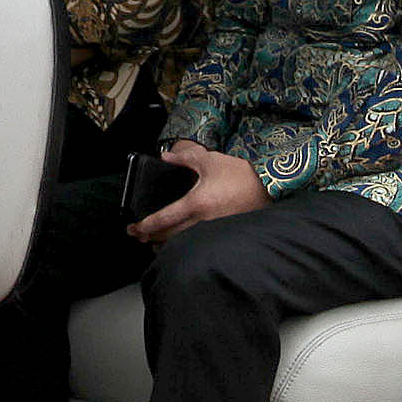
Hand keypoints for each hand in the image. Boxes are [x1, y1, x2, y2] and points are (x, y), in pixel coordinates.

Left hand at [129, 139, 263, 243]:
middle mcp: (202, 222)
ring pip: (182, 244)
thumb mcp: (210, 161)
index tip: (133, 228)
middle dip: (149, 237)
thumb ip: (184, 158)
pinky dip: (183, 244)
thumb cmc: (240, 174)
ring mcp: (213, 232)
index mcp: (196, 203)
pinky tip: (179, 241)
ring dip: (165, 244)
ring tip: (154, 240)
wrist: (269, 188)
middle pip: (168, 237)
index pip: (163, 219)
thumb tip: (165, 156)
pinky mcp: (222, 236)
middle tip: (138, 235)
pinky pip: (196, 244)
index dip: (145, 226)